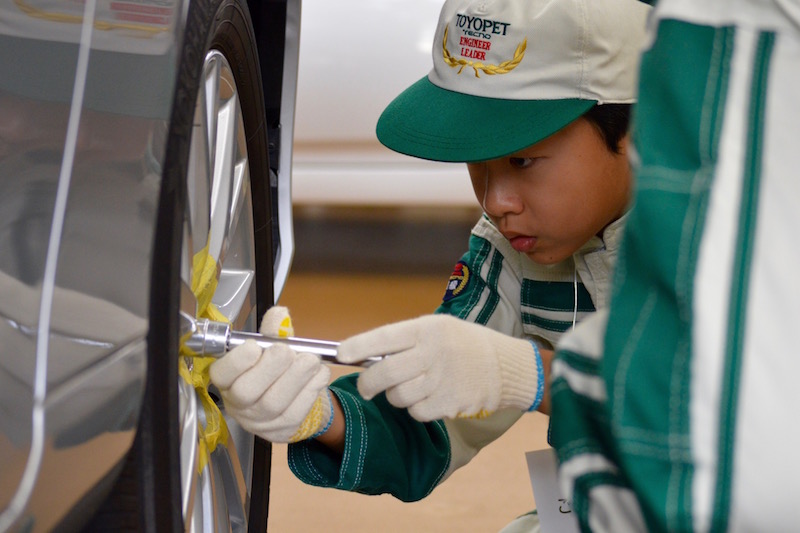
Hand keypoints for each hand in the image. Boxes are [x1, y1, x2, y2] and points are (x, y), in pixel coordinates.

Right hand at [209, 307, 332, 442]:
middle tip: (288, 351)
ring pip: (274, 402)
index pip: (221, 374)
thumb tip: (280, 314)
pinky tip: (319, 374)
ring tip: (311, 360)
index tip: (255, 346)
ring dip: (296, 377)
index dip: (237, 361)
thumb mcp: (271, 348)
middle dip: (270, 367)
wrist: (292, 401)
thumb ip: (273, 332)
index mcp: (227, 380)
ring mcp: (260, 421)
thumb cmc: (275, 370)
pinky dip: (311, 389)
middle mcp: (238, 404)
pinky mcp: (283, 430)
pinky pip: (296, 411)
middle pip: (247, 391)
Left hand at [336, 314, 542, 421]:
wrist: (505, 366)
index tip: (341, 355)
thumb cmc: (463, 344)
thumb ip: (405, 341)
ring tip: (412, 386)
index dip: (358, 347)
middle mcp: (432, 353)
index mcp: (427, 329)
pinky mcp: (448, 403)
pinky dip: (416, 408)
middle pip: (383, 373)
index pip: (384, 338)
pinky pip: (415, 412)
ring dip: (396, 396)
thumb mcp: (437, 328)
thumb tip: (364, 357)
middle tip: (366, 387)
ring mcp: (441, 380)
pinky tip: (429, 397)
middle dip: (368, 383)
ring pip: (397, 396)